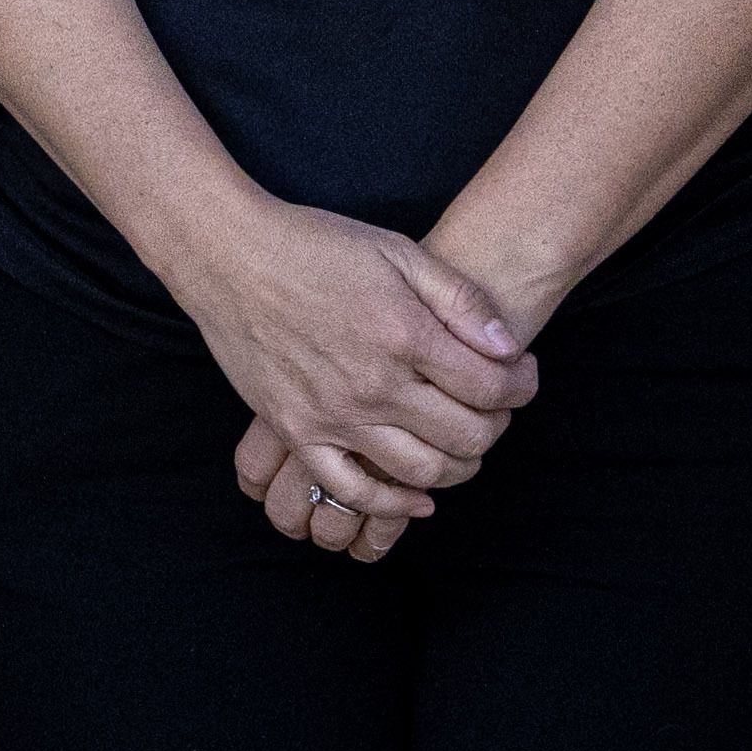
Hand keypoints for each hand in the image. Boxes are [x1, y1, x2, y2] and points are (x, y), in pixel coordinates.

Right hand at [170, 198, 532, 552]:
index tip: (522, 375)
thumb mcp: (397, 250)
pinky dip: (392, 506)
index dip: (521, 385)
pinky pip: (352, 490)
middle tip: (495, 409)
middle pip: (466, 436)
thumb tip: (507, 349)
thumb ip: (459, 300)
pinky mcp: (298, 430)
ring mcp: (334, 415)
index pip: (492, 387)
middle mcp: (374, 384)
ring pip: (420, 472)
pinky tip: (416, 498)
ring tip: (462, 445)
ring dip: (458, 468)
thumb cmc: (314, 244)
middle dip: (497, 426)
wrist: (228, 254)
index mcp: (404, 333)